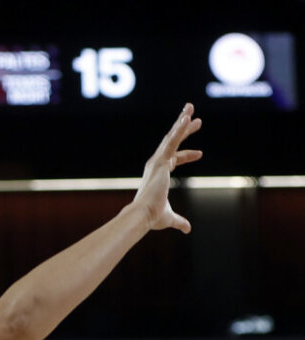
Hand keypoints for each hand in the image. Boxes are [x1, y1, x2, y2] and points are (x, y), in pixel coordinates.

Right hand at [131, 103, 202, 232]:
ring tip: (190, 107)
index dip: (187, 156)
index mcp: (157, 176)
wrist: (142, 216)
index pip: (174, 160)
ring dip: (182, 122)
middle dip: (183, 130)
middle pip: (172, 143)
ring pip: (172, 137)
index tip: (200, 154)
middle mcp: (156, 166)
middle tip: (194, 117)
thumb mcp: (169, 217)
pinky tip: (187, 117)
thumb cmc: (151, 218)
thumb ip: (179, 221)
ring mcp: (157, 162)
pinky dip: (179, 129)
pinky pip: (172, 141)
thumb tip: (187, 229)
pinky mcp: (160, 161)